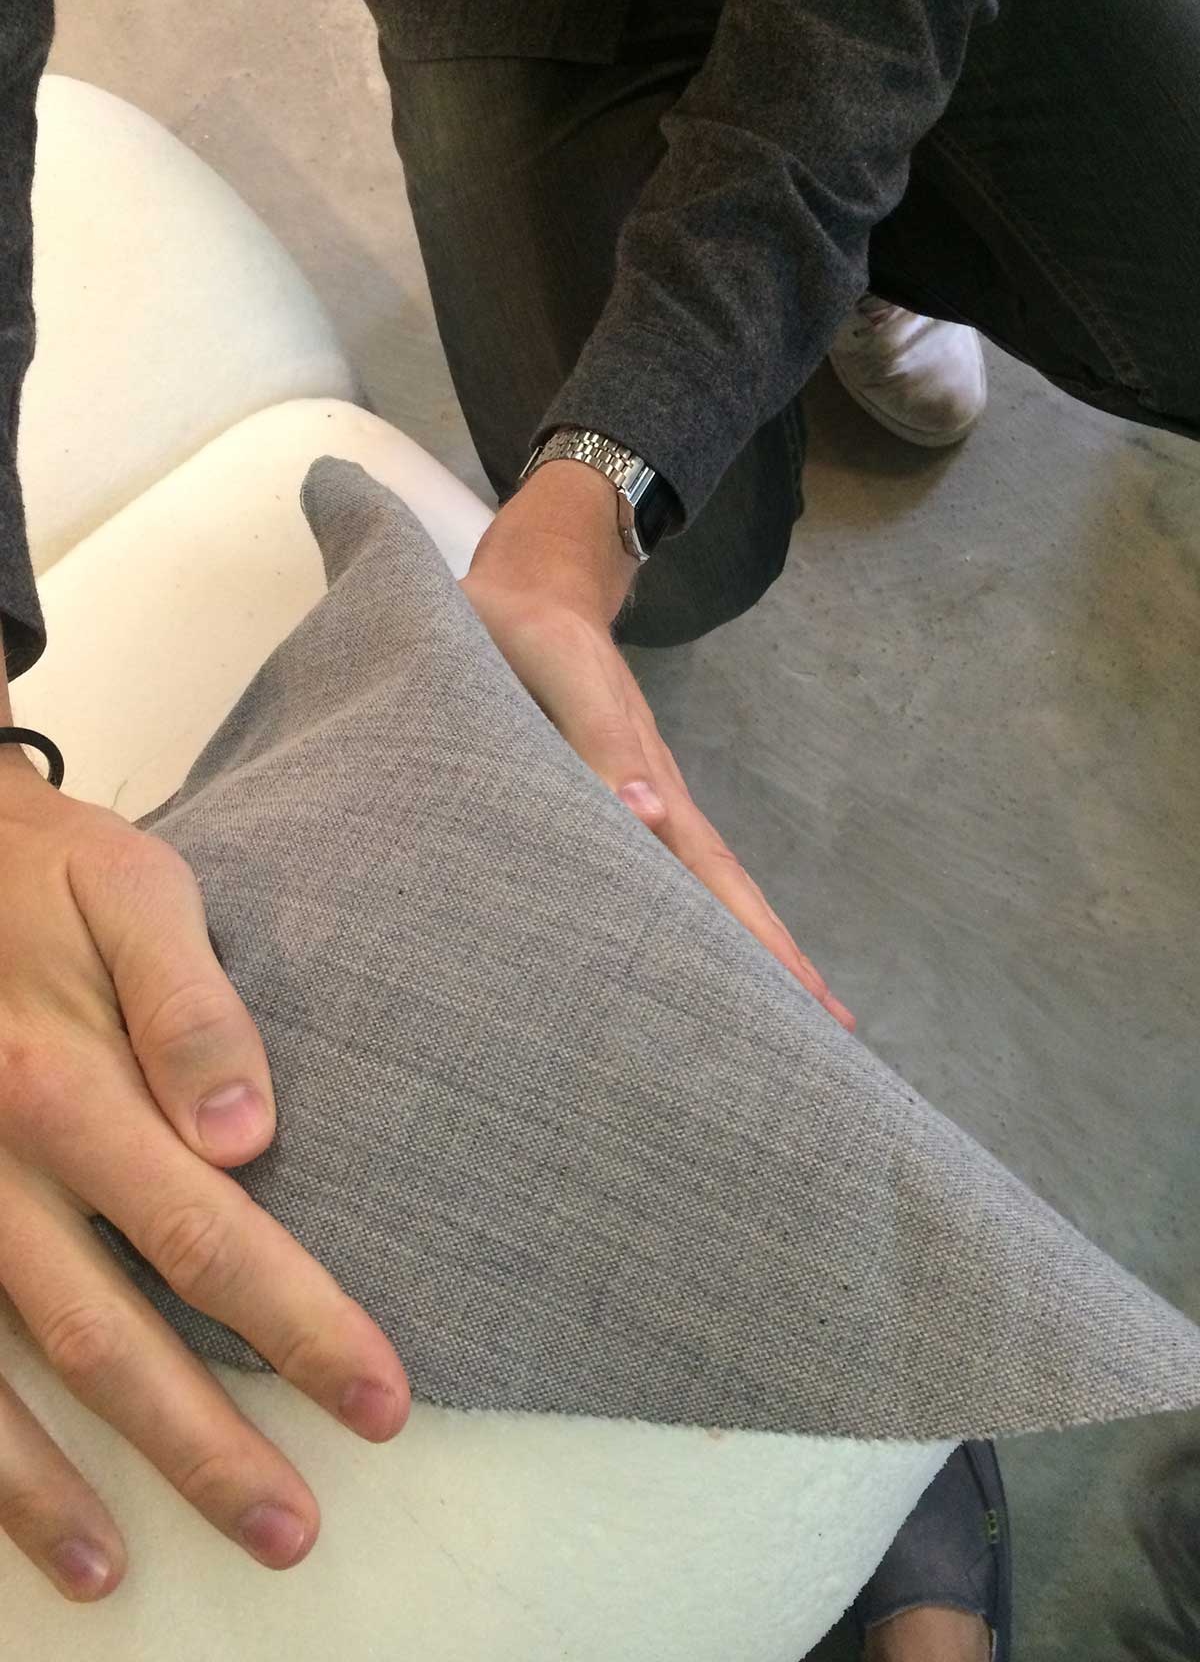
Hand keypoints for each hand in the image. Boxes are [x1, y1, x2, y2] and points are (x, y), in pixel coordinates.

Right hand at [0, 746, 409, 1600]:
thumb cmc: (46, 875)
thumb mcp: (132, 892)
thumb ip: (190, 1008)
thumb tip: (249, 1134)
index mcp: (63, 1082)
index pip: (204, 1232)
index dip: (295, 1325)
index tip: (380, 1401)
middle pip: (107, 1332)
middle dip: (204, 1442)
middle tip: (294, 1528)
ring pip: (8, 1375)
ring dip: (72, 1487)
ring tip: (144, 1572)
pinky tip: (39, 1534)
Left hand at [463, 459, 853, 1031]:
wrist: (534, 582)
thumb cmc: (517, 628)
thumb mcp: (552, 673)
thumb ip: (592, 736)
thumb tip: (646, 814)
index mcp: (642, 777)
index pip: (710, 873)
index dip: (751, 937)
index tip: (799, 1002)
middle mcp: (659, 799)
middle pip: (728, 890)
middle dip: (774, 961)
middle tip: (829, 1041)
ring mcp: (648, 799)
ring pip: (707, 886)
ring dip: (748, 948)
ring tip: (789, 1019)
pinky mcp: (625, 797)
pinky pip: (671, 873)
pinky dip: (700, 920)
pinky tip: (701, 960)